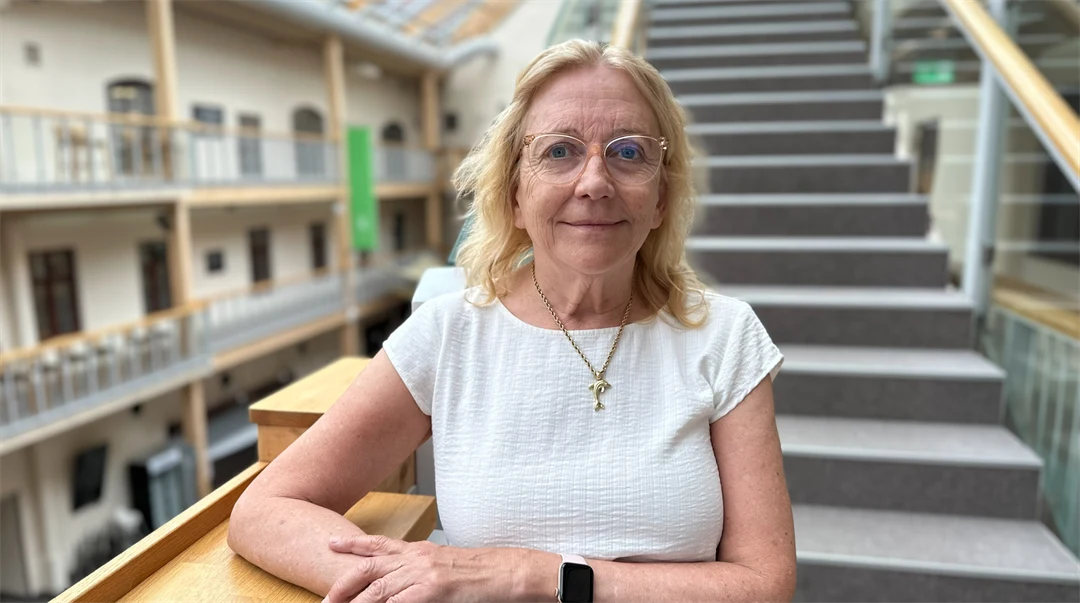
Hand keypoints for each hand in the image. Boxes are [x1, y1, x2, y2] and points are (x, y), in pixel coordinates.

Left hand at [323, 534, 511, 602]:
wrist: (509, 571)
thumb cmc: (483, 572)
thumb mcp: (447, 566)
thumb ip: (423, 573)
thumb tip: (406, 585)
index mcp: (420, 551)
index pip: (379, 544)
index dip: (352, 544)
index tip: (331, 542)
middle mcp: (417, 558)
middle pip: (369, 567)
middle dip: (343, 583)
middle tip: (325, 599)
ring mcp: (424, 573)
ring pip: (377, 588)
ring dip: (355, 602)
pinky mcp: (433, 590)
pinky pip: (398, 602)